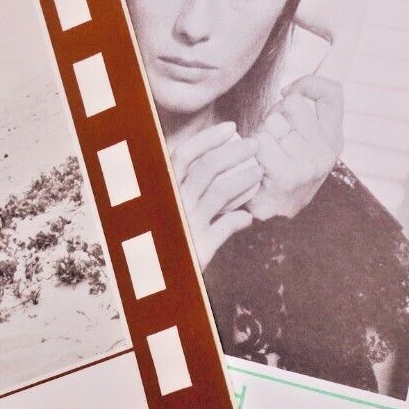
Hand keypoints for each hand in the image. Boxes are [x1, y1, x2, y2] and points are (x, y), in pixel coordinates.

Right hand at [169, 122, 263, 265]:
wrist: (150, 280)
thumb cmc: (158, 237)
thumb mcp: (163, 207)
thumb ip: (182, 188)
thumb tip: (203, 166)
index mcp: (160, 187)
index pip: (184, 154)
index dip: (208, 138)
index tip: (231, 128)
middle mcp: (170, 201)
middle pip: (207, 168)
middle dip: (234, 152)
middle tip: (254, 144)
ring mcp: (184, 223)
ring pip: (220, 192)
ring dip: (244, 179)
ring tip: (258, 172)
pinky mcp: (197, 247)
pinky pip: (226, 226)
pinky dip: (239, 219)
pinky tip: (248, 217)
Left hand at [246, 75, 342, 220]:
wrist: (274, 217)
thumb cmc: (282, 171)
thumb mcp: (303, 143)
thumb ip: (305, 116)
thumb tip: (292, 88)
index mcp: (334, 139)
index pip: (332, 93)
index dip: (308, 83)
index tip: (288, 93)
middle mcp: (327, 150)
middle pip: (293, 104)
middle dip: (275, 115)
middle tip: (273, 140)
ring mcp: (310, 164)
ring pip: (273, 121)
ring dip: (261, 134)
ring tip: (265, 156)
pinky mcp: (289, 175)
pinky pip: (261, 141)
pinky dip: (253, 151)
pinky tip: (258, 165)